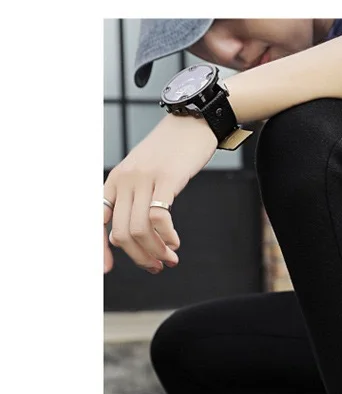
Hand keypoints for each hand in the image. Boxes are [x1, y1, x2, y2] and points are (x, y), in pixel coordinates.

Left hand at [103, 113, 216, 273]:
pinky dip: (167, 237)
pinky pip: (158, 217)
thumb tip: (128, 238)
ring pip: (139, 229)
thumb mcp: (143, 174)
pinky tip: (175, 242)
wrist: (191, 122)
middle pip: (120, 233)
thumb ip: (133, 201)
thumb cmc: (170, 153)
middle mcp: (124, 180)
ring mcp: (144, 179)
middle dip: (138, 257)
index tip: (107, 270)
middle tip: (156, 266)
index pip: (97, 220)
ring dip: (155, 251)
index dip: (99, 249)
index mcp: (115, 182)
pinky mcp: (166, 178)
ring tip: (169, 258)